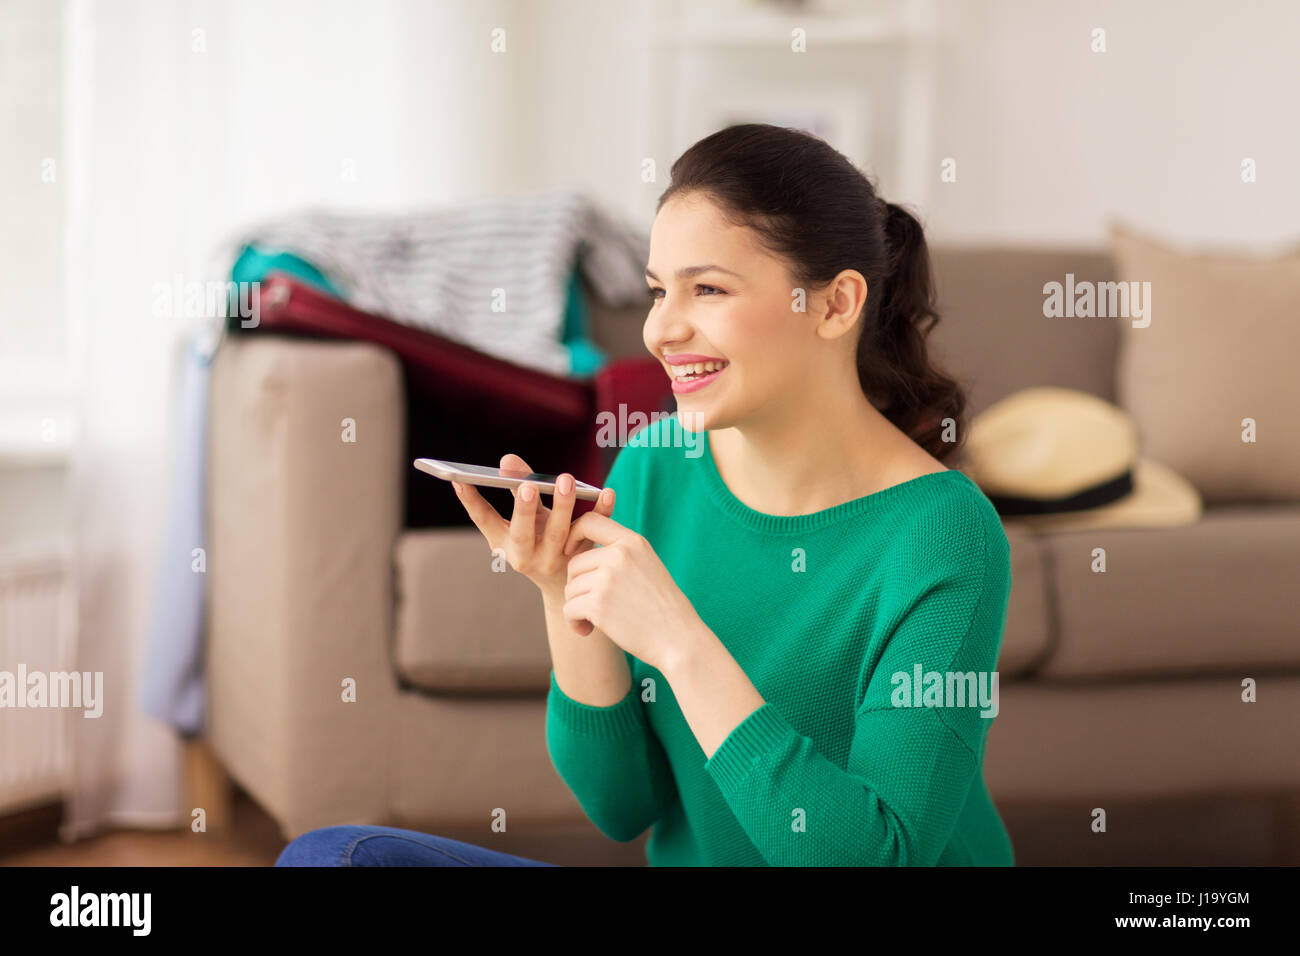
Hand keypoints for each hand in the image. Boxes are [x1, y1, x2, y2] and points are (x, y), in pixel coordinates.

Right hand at [451, 453, 613, 598]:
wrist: (566, 586)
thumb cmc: (539, 543)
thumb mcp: (524, 521)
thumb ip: (518, 488)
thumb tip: (508, 459)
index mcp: (505, 545)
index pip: (484, 521)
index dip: (471, 501)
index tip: (459, 480)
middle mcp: (527, 556)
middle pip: (523, 533)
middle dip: (523, 510)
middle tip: (526, 485)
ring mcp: (556, 559)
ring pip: (559, 533)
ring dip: (562, 505)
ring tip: (565, 480)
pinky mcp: (583, 556)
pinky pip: (593, 531)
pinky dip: (601, 510)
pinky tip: (606, 491)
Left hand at [560, 511, 703, 671]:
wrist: (677, 639)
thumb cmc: (661, 607)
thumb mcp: (646, 565)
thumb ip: (619, 552)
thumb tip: (578, 548)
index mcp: (632, 542)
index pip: (590, 521)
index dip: (573, 534)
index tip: (571, 552)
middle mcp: (619, 555)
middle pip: (574, 563)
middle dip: (578, 586)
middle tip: (594, 604)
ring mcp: (607, 578)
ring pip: (570, 588)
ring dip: (578, 607)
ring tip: (596, 620)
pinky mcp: (598, 603)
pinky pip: (568, 609)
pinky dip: (574, 623)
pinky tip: (588, 630)